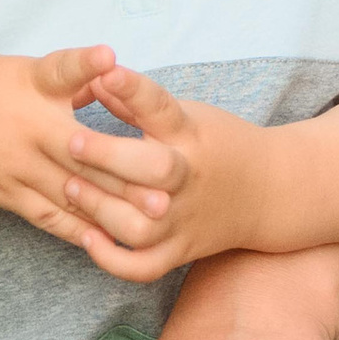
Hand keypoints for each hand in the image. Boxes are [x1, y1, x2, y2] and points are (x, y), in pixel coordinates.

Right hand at [0, 46, 178, 253]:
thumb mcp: (15, 70)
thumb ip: (64, 79)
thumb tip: (108, 72)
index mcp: (30, 83)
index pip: (61, 69)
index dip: (86, 64)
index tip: (109, 57)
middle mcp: (27, 124)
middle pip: (82, 150)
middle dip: (126, 170)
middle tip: (168, 184)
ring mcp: (15, 163)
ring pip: (71, 190)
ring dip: (114, 207)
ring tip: (153, 219)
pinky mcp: (4, 191)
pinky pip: (46, 214)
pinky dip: (76, 228)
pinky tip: (107, 239)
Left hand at [59, 63, 270, 279]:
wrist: (267, 192)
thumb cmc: (216, 143)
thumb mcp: (185, 114)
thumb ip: (135, 101)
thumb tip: (93, 75)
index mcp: (188, 134)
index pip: (161, 106)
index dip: (133, 88)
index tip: (105, 72)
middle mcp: (188, 177)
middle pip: (153, 169)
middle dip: (109, 157)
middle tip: (71, 142)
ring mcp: (183, 218)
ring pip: (141, 226)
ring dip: (103, 211)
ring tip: (71, 189)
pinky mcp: (180, 250)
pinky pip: (144, 267)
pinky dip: (114, 260)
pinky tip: (88, 238)